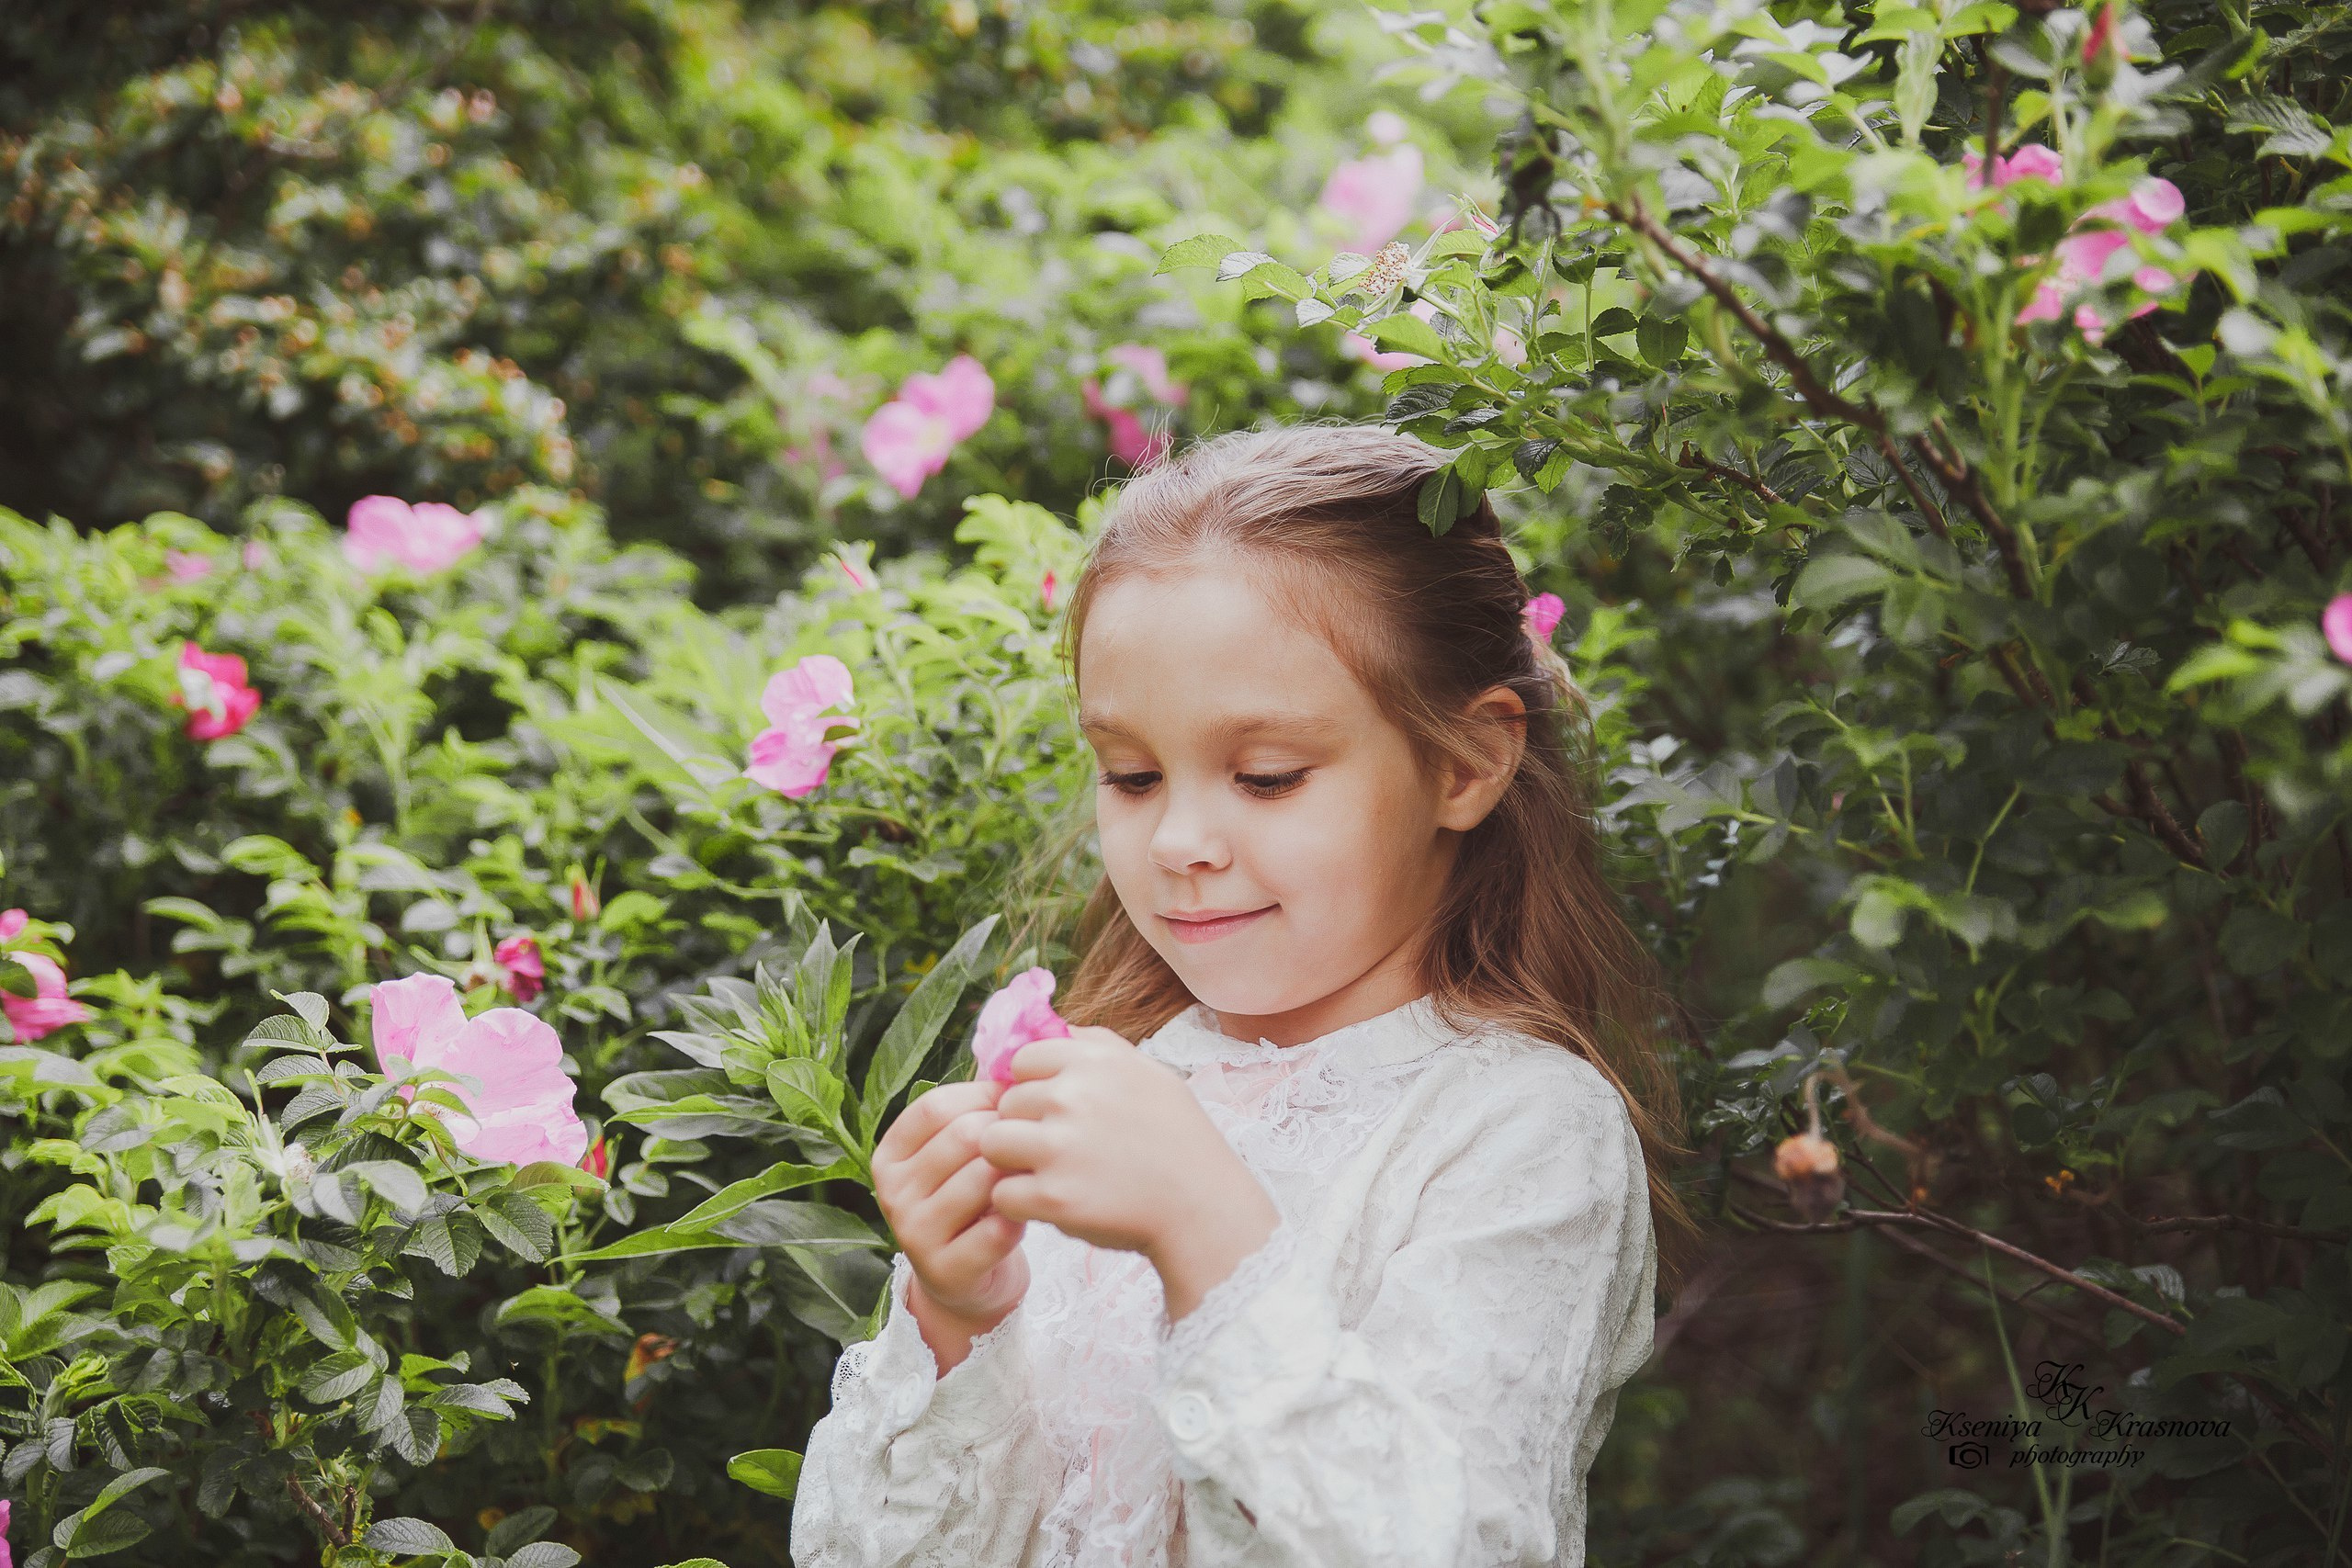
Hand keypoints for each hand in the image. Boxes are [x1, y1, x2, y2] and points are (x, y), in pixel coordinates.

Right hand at [871, 1079, 1030, 1333]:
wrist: (968, 1280)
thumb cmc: (971, 1203)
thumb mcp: (957, 1157)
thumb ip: (971, 1114)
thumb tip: (1014, 1064)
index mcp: (888, 1156)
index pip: (934, 1107)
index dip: (981, 1096)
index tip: (1014, 1101)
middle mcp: (892, 1193)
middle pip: (961, 1138)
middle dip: (1006, 1134)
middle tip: (1032, 1141)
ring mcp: (914, 1234)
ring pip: (982, 1179)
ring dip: (1016, 1174)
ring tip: (1028, 1177)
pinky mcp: (947, 1269)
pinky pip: (998, 1227)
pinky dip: (1020, 1214)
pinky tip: (1026, 1213)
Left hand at [979, 1027, 1280, 1319]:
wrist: (1204, 1208)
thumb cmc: (1177, 1140)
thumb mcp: (1148, 1073)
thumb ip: (1096, 1046)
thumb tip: (1050, 1025)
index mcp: (1093, 1061)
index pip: (1022, 1060)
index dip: (1033, 1087)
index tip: (1055, 1111)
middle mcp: (1072, 1097)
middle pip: (1005, 1103)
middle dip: (1024, 1125)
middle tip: (1060, 1150)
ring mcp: (1059, 1147)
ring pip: (993, 1143)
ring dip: (1013, 1162)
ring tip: (1047, 1175)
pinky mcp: (1052, 1197)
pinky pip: (1003, 1193)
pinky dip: (1020, 1203)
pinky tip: (1053, 1204)